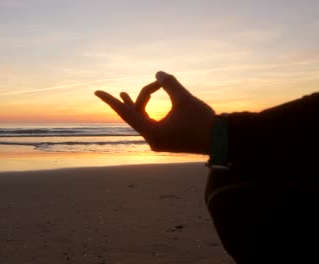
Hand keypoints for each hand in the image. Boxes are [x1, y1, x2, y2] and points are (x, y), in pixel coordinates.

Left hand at [95, 71, 214, 154]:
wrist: (222, 141)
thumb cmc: (202, 121)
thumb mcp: (184, 99)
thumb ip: (169, 84)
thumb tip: (158, 72)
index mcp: (152, 133)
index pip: (126, 114)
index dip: (111, 101)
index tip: (96, 92)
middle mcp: (152, 140)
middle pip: (135, 117)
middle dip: (129, 101)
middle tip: (118, 91)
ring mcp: (160, 142)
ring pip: (143, 121)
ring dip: (138, 105)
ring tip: (124, 93)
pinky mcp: (167, 141)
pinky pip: (151, 125)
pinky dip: (148, 113)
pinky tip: (146, 106)